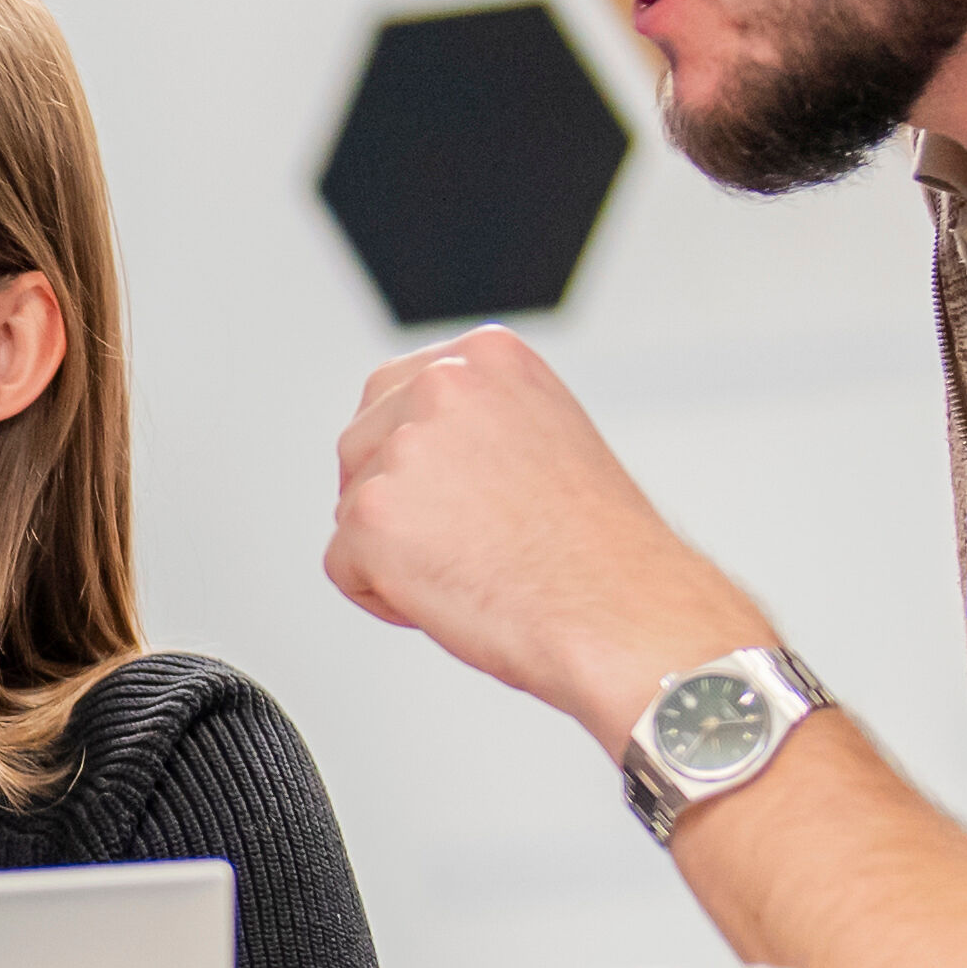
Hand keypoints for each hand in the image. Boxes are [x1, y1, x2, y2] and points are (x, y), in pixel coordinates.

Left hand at [323, 323, 763, 735]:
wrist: (624, 612)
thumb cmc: (598, 548)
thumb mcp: (542, 436)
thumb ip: (475, 420)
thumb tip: (411, 441)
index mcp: (488, 355)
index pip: (394, 393)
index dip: (419, 462)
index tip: (464, 498)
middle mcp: (443, 383)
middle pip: (360, 447)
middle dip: (397, 502)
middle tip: (471, 542)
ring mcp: (404, 446)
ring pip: (350, 507)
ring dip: (393, 549)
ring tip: (475, 567)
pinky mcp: (372, 513)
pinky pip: (343, 566)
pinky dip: (382, 596)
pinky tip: (453, 597)